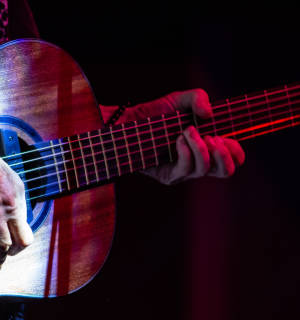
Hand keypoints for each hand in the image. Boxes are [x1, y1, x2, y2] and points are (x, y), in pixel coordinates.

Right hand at [0, 96, 33, 271]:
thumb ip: (2, 189)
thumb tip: (1, 205)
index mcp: (16, 190)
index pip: (25, 223)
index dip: (18, 235)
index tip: (10, 240)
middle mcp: (7, 203)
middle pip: (19, 241)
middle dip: (13, 254)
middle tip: (4, 259)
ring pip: (0, 247)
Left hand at [121, 89, 245, 184]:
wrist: (130, 122)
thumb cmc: (157, 113)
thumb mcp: (180, 99)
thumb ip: (198, 98)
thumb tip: (208, 113)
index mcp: (208, 148)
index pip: (234, 160)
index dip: (236, 151)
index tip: (225, 136)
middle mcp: (198, 162)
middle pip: (225, 172)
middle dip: (223, 153)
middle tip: (212, 137)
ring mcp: (183, 172)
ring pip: (204, 169)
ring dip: (200, 147)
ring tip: (187, 131)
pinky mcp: (168, 175)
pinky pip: (185, 169)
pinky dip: (186, 151)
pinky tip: (178, 139)